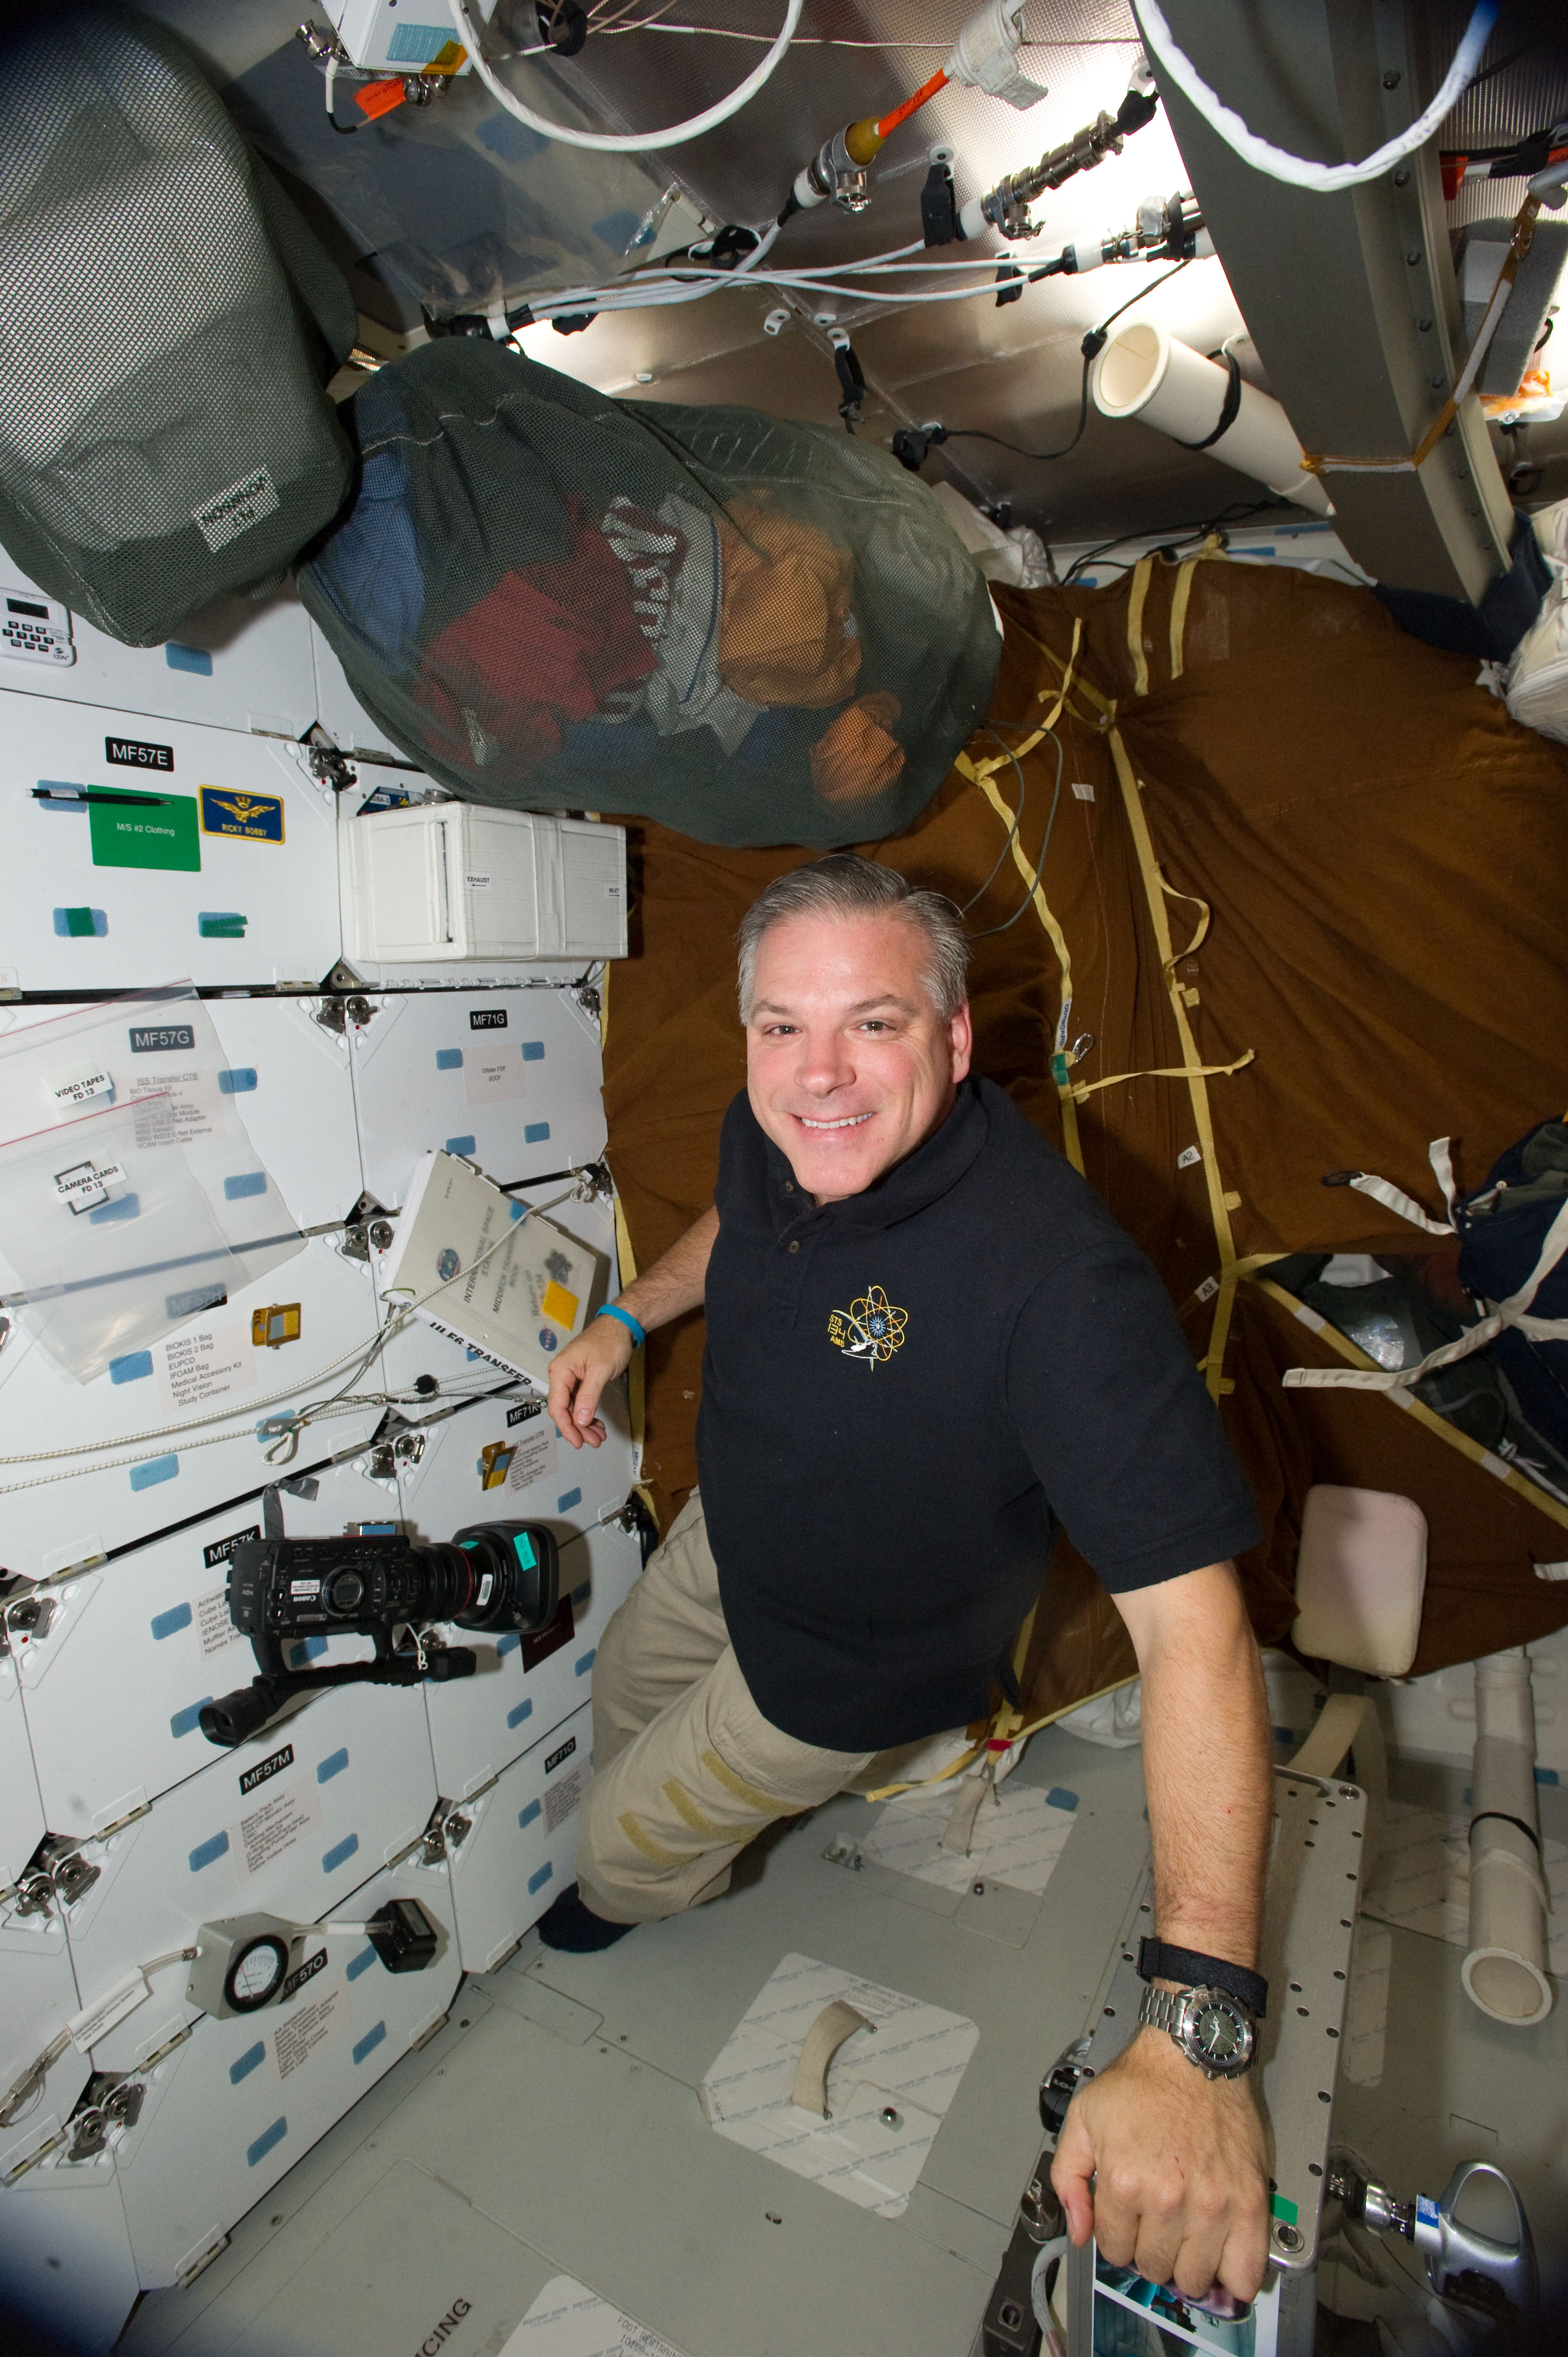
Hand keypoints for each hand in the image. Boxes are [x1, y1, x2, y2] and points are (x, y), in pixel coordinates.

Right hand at [545, 1314, 631, 1449]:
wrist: (619, 1325)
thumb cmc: (609, 1343)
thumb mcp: (600, 1370)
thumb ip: (588, 1395)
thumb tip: (579, 1420)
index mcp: (560, 1371)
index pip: (557, 1406)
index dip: (566, 1426)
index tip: (578, 1441)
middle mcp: (560, 1375)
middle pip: (564, 1409)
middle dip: (578, 1428)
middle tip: (594, 1442)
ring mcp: (570, 1377)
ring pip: (573, 1407)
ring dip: (584, 1423)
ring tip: (599, 1437)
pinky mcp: (580, 1379)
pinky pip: (580, 1401)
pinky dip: (588, 1414)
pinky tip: (597, 1424)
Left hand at [1051, 2028, 1269, 2304]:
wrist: (1194, 2054)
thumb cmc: (1144, 2081)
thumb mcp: (1084, 2117)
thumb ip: (1068, 2177)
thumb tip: (1078, 2230)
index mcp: (1124, 2180)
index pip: (1113, 2249)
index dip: (1116, 2236)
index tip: (1127, 2221)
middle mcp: (1167, 2199)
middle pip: (1153, 2268)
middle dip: (1149, 2250)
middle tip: (1156, 2225)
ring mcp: (1211, 2206)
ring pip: (1194, 2278)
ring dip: (1187, 2265)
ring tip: (1187, 2237)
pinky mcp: (1249, 2203)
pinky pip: (1246, 2273)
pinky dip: (1235, 2280)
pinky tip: (1223, 2261)